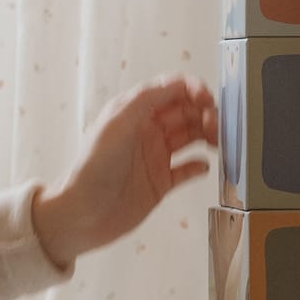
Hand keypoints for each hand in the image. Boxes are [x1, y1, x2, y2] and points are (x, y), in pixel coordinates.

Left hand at [31, 75, 217, 268]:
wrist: (82, 215)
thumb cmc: (92, 168)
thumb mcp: (117, 123)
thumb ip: (147, 99)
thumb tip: (177, 84)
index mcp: (135, 112)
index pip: (172, 90)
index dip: (194, 90)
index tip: (208, 101)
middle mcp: (147, 131)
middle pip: (187, 112)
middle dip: (206, 113)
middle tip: (216, 125)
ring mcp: (156, 157)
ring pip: (192, 137)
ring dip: (208, 135)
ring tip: (217, 142)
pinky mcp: (161, 183)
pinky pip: (188, 169)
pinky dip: (200, 166)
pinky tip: (203, 167)